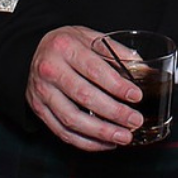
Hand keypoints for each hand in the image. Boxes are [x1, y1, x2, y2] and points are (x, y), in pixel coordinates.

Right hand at [25, 25, 144, 149]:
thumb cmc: (67, 43)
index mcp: (65, 47)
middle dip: (114, 112)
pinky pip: (62, 132)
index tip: (135, 96)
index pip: (94, 70)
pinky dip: (85, 142)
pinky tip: (104, 142)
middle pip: (84, 96)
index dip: (116, 86)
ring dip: (101, 132)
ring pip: (72, 119)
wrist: (35, 50)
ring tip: (123, 137)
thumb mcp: (89, 36)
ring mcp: (42, 92)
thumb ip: (115, 50)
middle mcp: (50, 70)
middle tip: (135, 121)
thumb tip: (143, 68)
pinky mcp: (38, 110)